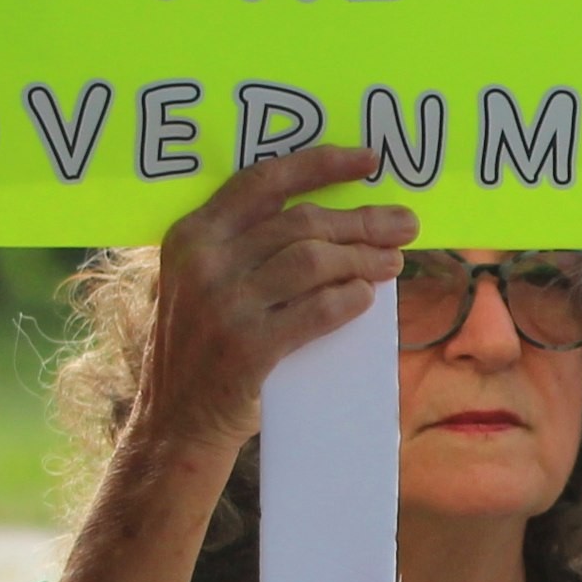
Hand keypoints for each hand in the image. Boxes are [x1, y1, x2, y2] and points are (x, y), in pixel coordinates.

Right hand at [136, 146, 412, 461]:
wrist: (177, 421)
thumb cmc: (206, 347)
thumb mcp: (206, 284)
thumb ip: (250, 249)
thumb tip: (338, 224)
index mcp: (192, 234)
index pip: (264, 180)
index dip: (321, 165)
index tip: (368, 160)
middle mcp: (204, 261)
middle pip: (300, 222)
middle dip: (361, 220)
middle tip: (404, 225)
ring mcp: (224, 304)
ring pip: (313, 260)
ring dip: (363, 258)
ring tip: (393, 262)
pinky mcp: (248, 347)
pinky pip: (316, 310)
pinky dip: (349, 300)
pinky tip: (367, 297)